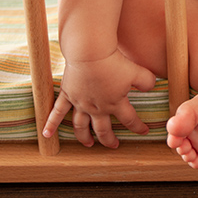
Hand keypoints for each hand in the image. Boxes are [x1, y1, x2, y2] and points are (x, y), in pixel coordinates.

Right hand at [42, 51, 156, 147]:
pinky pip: (57, 112)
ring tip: (88, 144)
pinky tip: (46, 135)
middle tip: (114, 145)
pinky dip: (51, 124)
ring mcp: (80, 103)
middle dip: (110, 140)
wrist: (90, 51)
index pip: (130, 120)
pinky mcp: (67, 94)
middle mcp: (97, 107)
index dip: (138, 127)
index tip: (144, 131)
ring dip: (84, 137)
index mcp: (115, 103)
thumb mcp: (138, 71)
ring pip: (81, 126)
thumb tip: (151, 87)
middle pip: (104, 130)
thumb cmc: (114, 61)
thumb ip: (147, 81)